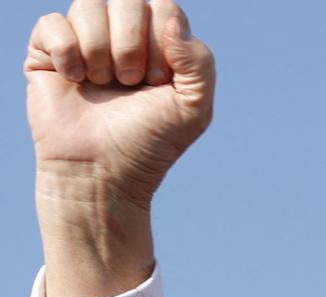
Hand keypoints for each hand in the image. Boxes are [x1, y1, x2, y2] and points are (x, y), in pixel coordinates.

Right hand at [25, 0, 214, 296]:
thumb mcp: (194, 109)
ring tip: (104, 84)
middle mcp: (121, 35)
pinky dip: (67, 54)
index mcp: (160, 42)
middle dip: (131, 44)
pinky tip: (74, 81)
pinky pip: (53, 23)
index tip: (158, 80)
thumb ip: (200, 63)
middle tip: (130, 83)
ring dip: (100, 51)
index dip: (161, 40)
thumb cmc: (150, 142)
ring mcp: (84, 40)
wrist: (103, 173)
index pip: (162, 5)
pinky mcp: (47, 51)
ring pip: (89, 5)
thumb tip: (171, 19)